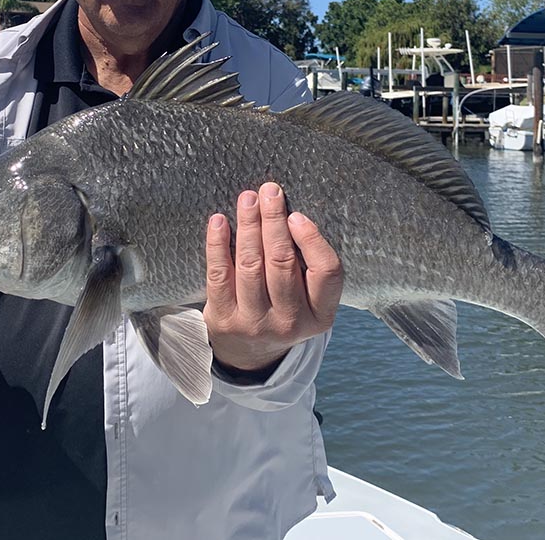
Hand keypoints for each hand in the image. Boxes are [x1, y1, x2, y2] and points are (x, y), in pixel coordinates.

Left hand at [203, 182, 343, 374]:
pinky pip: (219, 275)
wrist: (250, 354)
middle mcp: (290, 322)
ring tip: (247, 199)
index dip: (312, 239)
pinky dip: (218, 244)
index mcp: (320, 315)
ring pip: (251, 265)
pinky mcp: (224, 320)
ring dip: (248, 225)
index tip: (296, 215)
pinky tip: (219, 221)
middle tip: (269, 191)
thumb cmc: (284, 309)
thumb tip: (288, 212)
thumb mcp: (308, 299)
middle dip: (274, 221)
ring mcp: (255, 323)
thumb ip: (307, 265)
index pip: (327, 272)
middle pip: (282, 262)